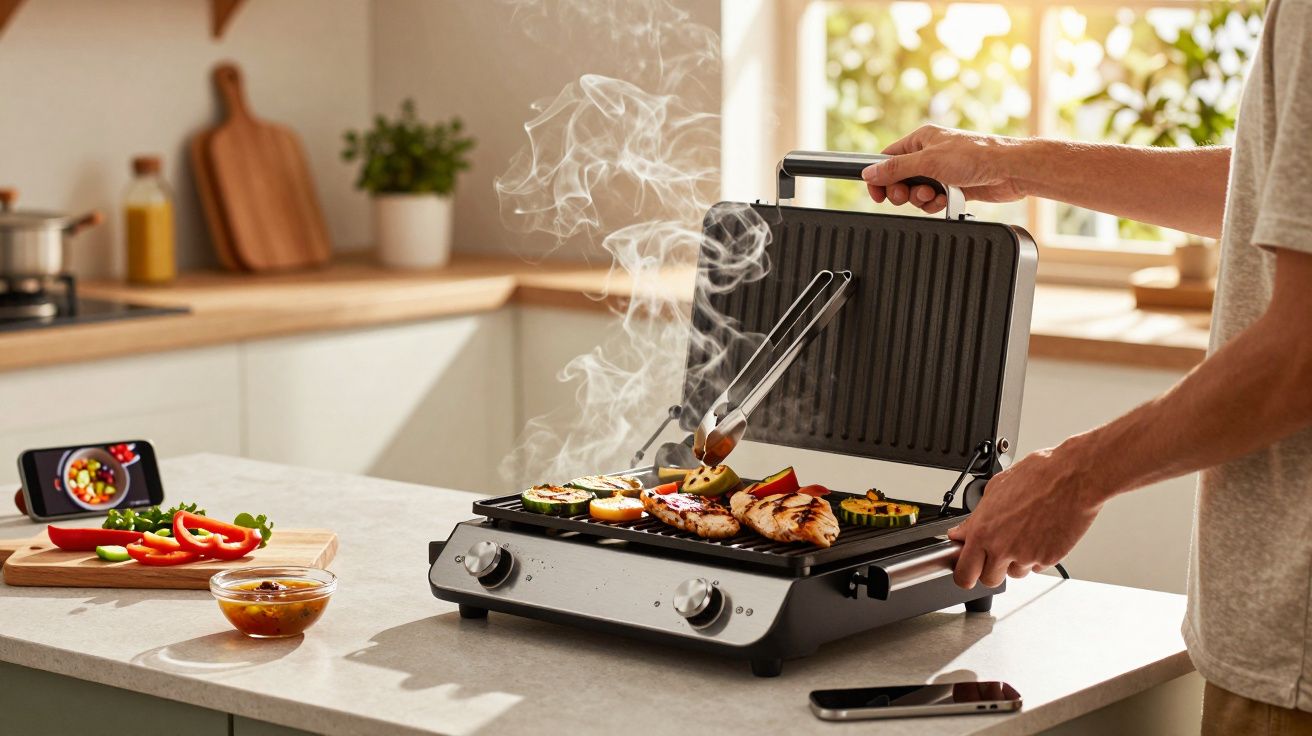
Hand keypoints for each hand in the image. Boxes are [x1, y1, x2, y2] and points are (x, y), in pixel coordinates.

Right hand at [861, 125, 1028, 213]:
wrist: (1010, 170)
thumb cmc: (976, 155)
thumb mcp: (928, 161)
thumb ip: (896, 169)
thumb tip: (870, 173)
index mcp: (921, 139)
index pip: (888, 158)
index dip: (879, 177)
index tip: (876, 193)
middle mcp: (930, 154)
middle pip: (900, 179)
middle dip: (903, 191)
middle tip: (907, 195)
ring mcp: (942, 172)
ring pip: (916, 193)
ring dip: (921, 199)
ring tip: (934, 195)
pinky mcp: (953, 187)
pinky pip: (933, 201)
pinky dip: (935, 204)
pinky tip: (945, 200)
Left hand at [946, 445, 1103, 588]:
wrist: (1072, 477)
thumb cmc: (1036, 476)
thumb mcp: (994, 490)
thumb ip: (975, 519)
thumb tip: (961, 533)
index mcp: (983, 531)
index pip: (964, 573)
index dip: (965, 575)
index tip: (967, 571)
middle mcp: (1002, 547)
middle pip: (989, 580)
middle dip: (991, 570)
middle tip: (996, 554)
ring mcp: (1027, 556)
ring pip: (1015, 573)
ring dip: (1016, 561)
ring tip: (1024, 534)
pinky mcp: (1049, 559)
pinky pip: (1037, 566)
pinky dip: (1037, 555)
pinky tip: (1041, 533)